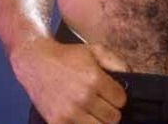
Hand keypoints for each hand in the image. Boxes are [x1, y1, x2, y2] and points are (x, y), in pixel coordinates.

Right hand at [11, 36, 129, 123]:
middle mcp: (83, 98)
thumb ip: (117, 62)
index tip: (112, 93)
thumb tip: (130, 77)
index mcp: (94, 79)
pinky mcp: (57, 123)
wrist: (37, 63)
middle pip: (113, 118)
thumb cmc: (68, 56)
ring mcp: (70, 113)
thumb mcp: (95, 50)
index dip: (119, 96)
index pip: (121, 100)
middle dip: (111, 110)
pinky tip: (82, 116)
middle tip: (103, 102)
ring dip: (99, 120)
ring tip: (93, 110)